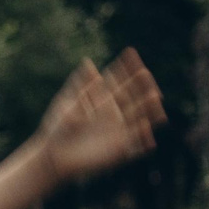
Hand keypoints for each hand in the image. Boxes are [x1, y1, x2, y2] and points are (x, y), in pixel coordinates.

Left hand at [37, 50, 164, 183]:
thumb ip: (79, 88)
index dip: (125, 66)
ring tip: (155, 96)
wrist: (54, 156)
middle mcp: (113, 113)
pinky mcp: (119, 150)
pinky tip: (147, 126)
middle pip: (131, 95)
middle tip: (145, 73)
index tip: (131, 52)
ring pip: (138, 116)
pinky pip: (136, 143)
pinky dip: (143, 135)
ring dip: (147, 106)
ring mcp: (118, 130)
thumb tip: (88, 62)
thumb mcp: (66, 106)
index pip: (116, 79)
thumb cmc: (56, 129)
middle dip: (139, 84)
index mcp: (100, 100)